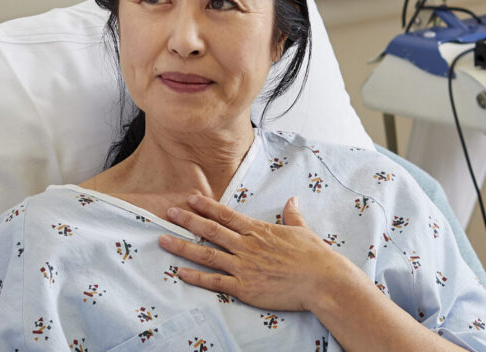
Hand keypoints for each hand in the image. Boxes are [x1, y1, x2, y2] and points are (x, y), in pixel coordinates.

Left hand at [158, 194, 365, 312]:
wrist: (321, 281)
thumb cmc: (314, 257)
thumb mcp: (302, 231)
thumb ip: (292, 216)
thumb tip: (292, 202)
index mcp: (258, 231)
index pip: (226, 215)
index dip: (206, 206)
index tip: (189, 198)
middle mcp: (246, 246)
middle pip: (211, 230)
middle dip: (188, 220)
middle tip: (169, 213)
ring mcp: (243, 266)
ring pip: (207, 254)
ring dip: (183, 246)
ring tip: (163, 240)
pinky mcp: (244, 287)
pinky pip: (215, 281)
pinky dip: (196, 276)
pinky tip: (180, 272)